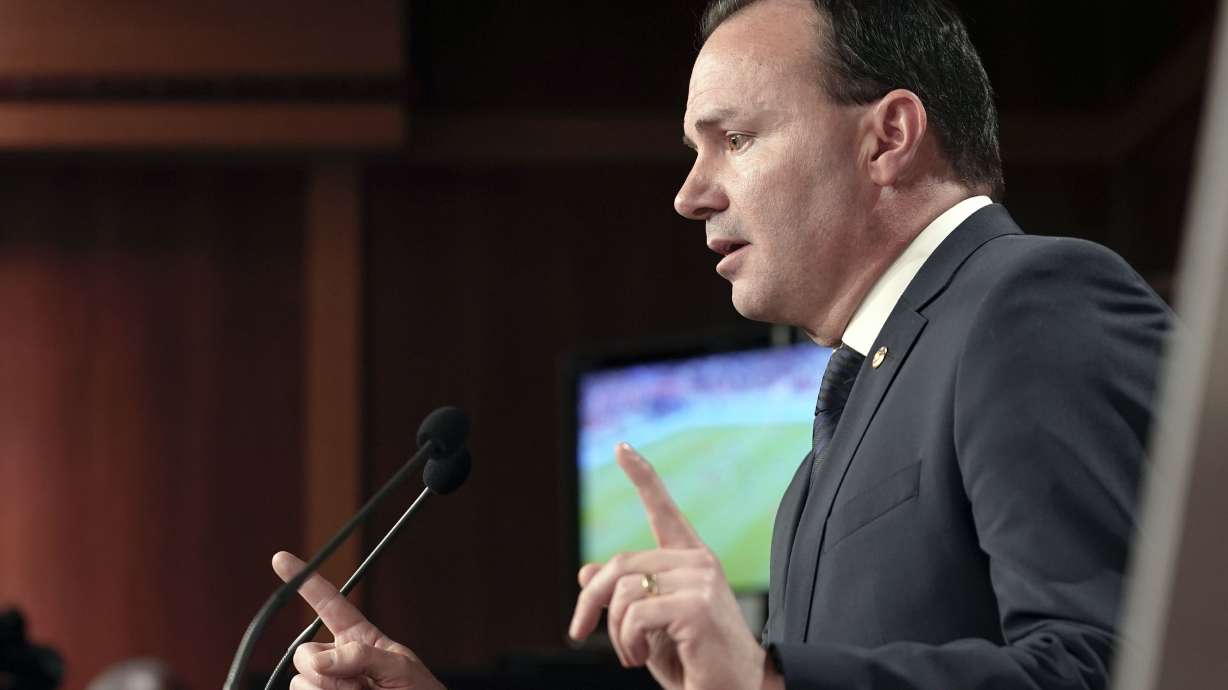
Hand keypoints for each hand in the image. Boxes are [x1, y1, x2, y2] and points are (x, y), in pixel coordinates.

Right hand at [271, 551, 443, 689]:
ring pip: (300, 682)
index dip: (305, 581)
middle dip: (329, 670)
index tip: (282, 559)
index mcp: (359, 638)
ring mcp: (326, 684)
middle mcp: (337, 660)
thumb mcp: (399, 667)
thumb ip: (361, 655)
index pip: (328, 602)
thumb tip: (319, 659)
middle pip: (303, 653)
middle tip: (364, 684)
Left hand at [568, 443, 781, 689]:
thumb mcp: (648, 627)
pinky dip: (627, 641)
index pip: (664, 510)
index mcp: (691, 560)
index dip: (643, 477)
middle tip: (578, 632)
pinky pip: (635, 614)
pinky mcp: (697, 605)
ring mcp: (701, 580)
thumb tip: (587, 573)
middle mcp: (698, 561)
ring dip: (615, 631)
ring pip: (624, 590)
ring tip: (632, 654)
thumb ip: (625, 597)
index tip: (622, 447)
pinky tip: (642, 656)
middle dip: (591, 602)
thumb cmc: (693, 661)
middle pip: (620, 564)